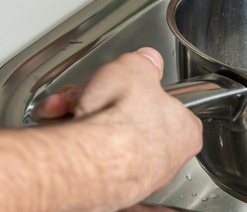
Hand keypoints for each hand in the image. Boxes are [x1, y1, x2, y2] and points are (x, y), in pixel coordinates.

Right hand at [34, 48, 202, 208]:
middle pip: (130, 119)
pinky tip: (62, 123)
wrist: (91, 158)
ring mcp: (133, 177)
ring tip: (70, 106)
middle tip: (93, 92)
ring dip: (82, 114)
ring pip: (105, 135)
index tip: (132, 84)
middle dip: (104, 101)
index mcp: (184, 132)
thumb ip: (143, 62)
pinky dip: (71, 137)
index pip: (170, 107)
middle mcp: (163, 161)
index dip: (145, 91)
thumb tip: (146, 59)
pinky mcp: (103, 186)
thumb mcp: (136, 69)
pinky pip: (86, 154)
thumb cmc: (124, 122)